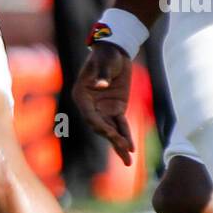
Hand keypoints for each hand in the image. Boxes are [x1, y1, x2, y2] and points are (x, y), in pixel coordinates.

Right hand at [72, 43, 134, 164]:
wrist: (115, 50)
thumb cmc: (106, 54)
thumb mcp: (104, 62)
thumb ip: (102, 74)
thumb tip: (101, 84)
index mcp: (81, 96)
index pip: (90, 116)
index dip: (101, 126)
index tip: (112, 135)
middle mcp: (90, 106)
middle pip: (101, 127)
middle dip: (113, 140)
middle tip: (125, 150)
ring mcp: (103, 109)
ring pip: (111, 130)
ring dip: (119, 145)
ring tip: (128, 162)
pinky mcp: (116, 109)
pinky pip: (121, 125)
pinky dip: (126, 136)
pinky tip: (131, 149)